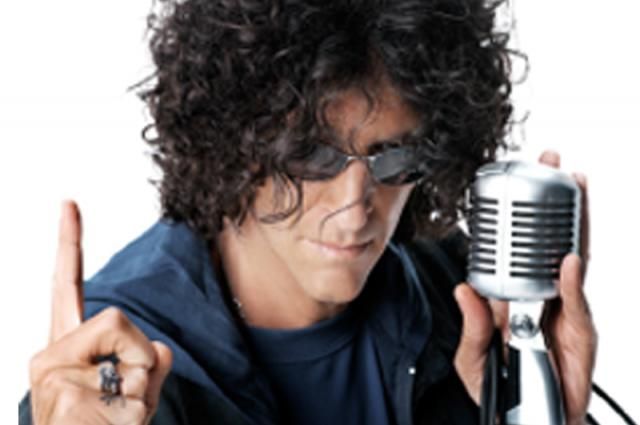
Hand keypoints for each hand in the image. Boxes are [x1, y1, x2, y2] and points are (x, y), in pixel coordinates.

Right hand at [29, 200, 172, 423]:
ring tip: (116, 416)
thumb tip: (163, 347)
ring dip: (141, 384)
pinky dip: (136, 405)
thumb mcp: (136, 400)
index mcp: (66, 351)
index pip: (66, 287)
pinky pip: (129, 378)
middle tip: (124, 399)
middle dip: (140, 357)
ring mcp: (51, 373)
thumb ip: (149, 368)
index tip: (70, 203)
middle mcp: (50, 355)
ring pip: (130, 344)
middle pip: (120, 318)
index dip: (70, 244)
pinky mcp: (61, 390)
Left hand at [453, 151, 596, 424]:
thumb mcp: (474, 357)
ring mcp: (565, 311)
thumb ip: (474, 326)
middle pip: (553, 241)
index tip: (518, 184)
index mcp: (518, 297)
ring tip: (575, 187)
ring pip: (572, 260)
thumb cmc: (502, 390)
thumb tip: (464, 290)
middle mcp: (544, 296)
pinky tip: (569, 257)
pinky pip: (575, 302)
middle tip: (554, 163)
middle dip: (555, 201)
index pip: (521, 250)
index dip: (522, 218)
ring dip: (574, 223)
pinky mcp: (581, 334)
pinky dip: (572, 281)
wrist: (528, 422)